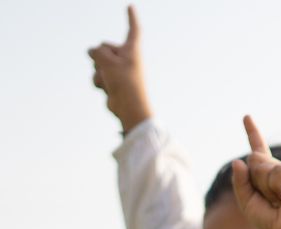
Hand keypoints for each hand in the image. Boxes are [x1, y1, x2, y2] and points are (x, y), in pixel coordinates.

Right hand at [88, 6, 151, 132]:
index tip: (131, 6)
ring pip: (97, 63)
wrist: (129, 110)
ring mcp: (118, 71)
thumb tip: (91, 52)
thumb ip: (96, 50)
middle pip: (103, 47)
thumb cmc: (124, 83)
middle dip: (100, 57)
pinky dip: (99, 82)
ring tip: (111, 82)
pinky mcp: (113, 82)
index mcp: (132, 51)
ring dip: (99, 72)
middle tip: (112, 70)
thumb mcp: (107, 60)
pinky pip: (97, 76)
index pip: (133, 30)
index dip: (131, 18)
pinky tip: (107, 90)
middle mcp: (127, 59)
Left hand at [230, 116, 280, 228]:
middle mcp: (280, 170)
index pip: (258, 150)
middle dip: (255, 182)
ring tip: (280, 201)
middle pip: (254, 160)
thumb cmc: (271, 222)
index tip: (247, 117)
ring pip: (264, 166)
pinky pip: (277, 172)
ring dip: (266, 187)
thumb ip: (240, 182)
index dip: (253, 133)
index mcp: (268, 174)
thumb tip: (239, 160)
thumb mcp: (247, 202)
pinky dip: (276, 187)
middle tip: (272, 200)